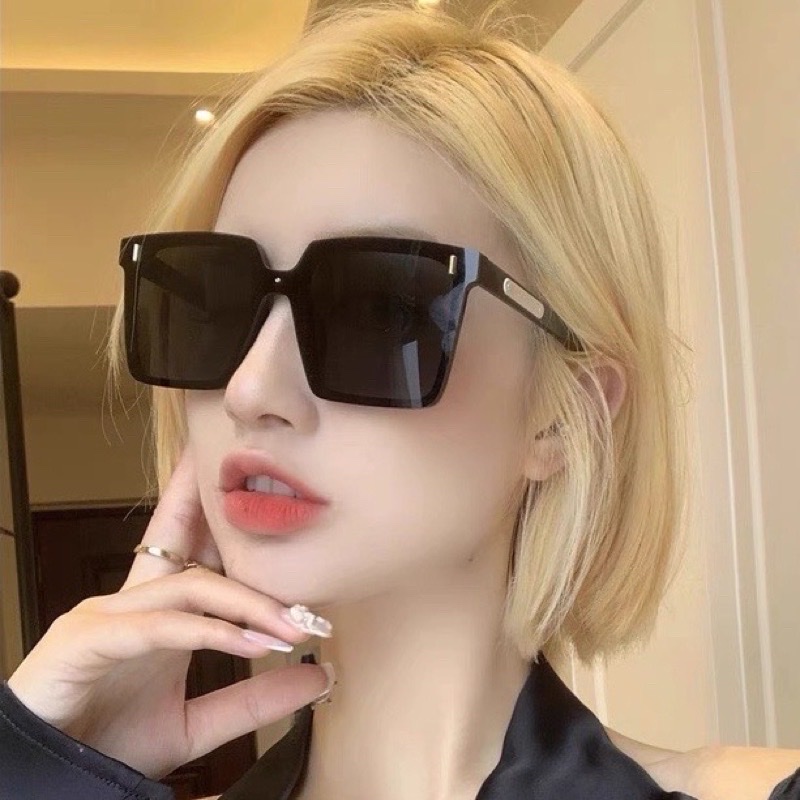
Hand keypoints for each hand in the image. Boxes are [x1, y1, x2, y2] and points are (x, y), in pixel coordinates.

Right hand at [6, 446, 332, 779]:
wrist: (45, 785)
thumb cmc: (107, 744)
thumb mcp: (194, 722)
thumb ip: (251, 698)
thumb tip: (317, 677)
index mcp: (155, 614)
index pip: (191, 550)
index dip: (216, 511)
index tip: (254, 484)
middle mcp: (130, 602)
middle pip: (185, 540)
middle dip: (223, 508)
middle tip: (270, 485)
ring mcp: (105, 616)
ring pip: (189, 587)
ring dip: (247, 602)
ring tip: (293, 623)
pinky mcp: (85, 641)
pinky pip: (157, 627)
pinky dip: (208, 633)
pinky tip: (249, 643)